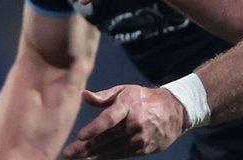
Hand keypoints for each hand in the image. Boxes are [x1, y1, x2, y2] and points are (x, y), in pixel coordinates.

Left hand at [62, 85, 187, 158]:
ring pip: (112, 149)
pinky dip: (106, 158)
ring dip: (92, 156)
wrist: (175, 111)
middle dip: (85, 147)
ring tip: (76, 159)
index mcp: (128, 104)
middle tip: (67, 153)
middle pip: (106, 138)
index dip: (95, 128)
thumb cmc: (143, 98)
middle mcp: (134, 122)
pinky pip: (121, 155)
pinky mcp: (144, 149)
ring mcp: (140, 137)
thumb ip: (103, 96)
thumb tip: (83, 96)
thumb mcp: (125, 90)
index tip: (80, 136)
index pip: (109, 118)